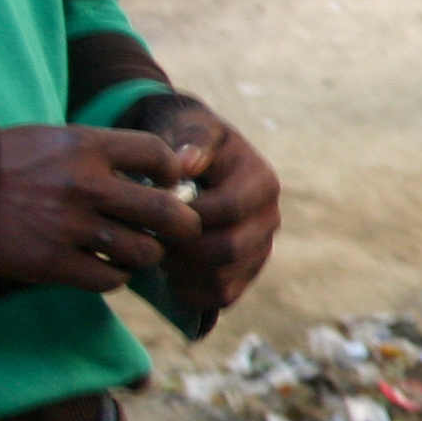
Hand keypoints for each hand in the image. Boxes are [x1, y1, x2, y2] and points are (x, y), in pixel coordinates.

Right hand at [0, 126, 201, 290]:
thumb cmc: (5, 162)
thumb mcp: (55, 138)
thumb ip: (105, 153)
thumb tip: (163, 174)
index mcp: (85, 146)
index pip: (161, 156)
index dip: (172, 173)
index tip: (168, 184)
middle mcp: (84, 186)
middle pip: (168, 213)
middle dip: (183, 224)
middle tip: (180, 228)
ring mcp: (68, 227)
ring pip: (144, 252)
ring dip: (147, 254)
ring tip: (137, 249)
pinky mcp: (51, 263)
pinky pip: (110, 280)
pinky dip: (116, 277)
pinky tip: (108, 268)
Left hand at [127, 96, 279, 310]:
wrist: (192, 155)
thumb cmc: (187, 140)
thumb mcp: (190, 125)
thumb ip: (193, 138)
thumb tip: (186, 163)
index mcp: (260, 180)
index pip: (229, 208)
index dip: (188, 214)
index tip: (155, 208)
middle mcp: (269, 216)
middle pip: (231, 249)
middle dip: (184, 248)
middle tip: (151, 238)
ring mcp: (261, 246)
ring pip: (226, 277)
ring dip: (184, 271)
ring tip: (158, 253)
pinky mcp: (246, 270)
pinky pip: (224, 295)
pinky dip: (192, 292)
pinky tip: (170, 273)